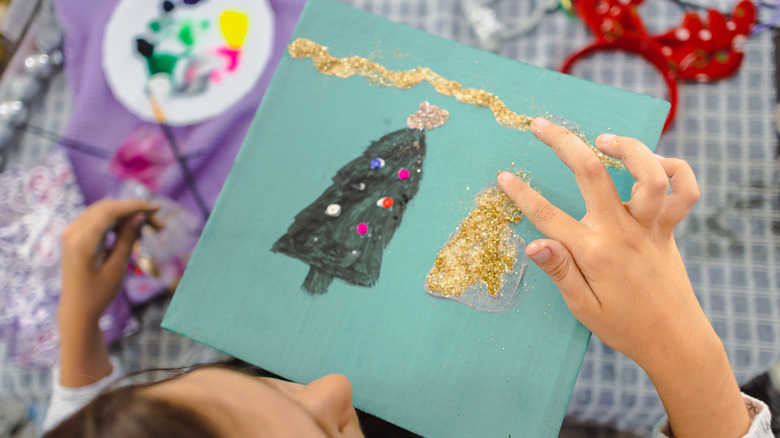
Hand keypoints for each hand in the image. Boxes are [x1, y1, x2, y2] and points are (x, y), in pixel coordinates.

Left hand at [57, 198, 162, 387]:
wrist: (77, 310)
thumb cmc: (99, 293)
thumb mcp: (117, 266)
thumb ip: (127, 237)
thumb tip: (140, 215)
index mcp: (83, 240)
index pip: (111, 211)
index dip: (136, 206)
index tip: (157, 209)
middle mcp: (73, 231)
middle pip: (108, 208)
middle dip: (134, 211)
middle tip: (158, 225)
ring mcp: (71, 232)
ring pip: (103, 211)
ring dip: (126, 217)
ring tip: (146, 233)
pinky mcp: (74, 236)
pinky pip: (97, 220)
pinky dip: (115, 222)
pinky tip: (130, 234)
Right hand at [498, 117, 703, 367]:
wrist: (675, 340)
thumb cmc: (624, 326)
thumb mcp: (583, 307)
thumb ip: (559, 271)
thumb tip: (533, 244)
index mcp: (593, 252)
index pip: (547, 215)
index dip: (521, 193)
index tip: (504, 176)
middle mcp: (622, 232)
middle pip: (592, 173)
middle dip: (563, 143)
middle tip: (541, 125)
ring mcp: (649, 228)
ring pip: (649, 174)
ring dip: (627, 148)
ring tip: (603, 141)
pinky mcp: (669, 229)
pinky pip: (684, 191)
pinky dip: (676, 169)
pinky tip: (654, 163)